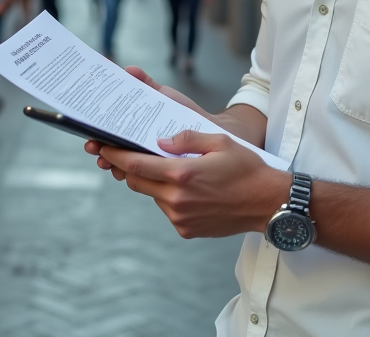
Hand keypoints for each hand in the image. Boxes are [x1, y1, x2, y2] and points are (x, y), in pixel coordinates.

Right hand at [85, 64, 213, 166]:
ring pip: (119, 163)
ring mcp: (144, 156)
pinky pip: (138, 175)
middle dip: (97, 146)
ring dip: (109, 162)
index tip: (87, 129)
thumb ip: (147, 85)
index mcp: (133, 124)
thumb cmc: (185, 113)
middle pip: (108, 146)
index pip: (109, 128)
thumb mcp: (165, 97)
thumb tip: (129, 69)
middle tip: (92, 146)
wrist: (212, 133)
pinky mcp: (157, 169)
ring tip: (106, 161)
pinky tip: (123, 171)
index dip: (95, 129)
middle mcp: (135, 142)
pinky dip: (127, 173)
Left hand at [91, 130, 287, 238]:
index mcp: (182, 174)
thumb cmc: (247, 169)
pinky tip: (190, 190)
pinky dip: (170, 198)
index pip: (135, 165)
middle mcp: (176, 199)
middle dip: (129, 167)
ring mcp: (180, 218)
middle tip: (128, 154)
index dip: (115, 155)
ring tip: (175, 172)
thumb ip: (185, 139)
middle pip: (137, 182)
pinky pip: (168, 210)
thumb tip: (159, 142)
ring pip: (152, 196)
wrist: (268, 204)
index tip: (102, 146)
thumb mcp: (219, 141)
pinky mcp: (186, 230)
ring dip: (154, 183)